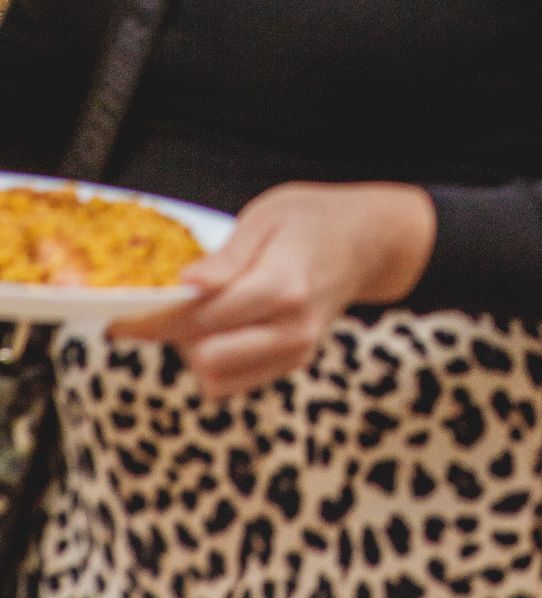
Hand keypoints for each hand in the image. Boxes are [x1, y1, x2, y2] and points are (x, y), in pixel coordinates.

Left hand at [111, 181, 436, 399]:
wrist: (368, 241)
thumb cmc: (313, 218)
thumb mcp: (269, 215)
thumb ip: (227, 257)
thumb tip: (186, 285)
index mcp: (283, 284)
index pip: (202, 318)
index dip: (153, 321)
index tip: (118, 319)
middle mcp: (292, 327)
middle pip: (205, 360)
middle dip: (174, 337)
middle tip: (165, 305)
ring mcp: (296, 350)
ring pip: (217, 381)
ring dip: (194, 354)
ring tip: (199, 313)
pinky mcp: (293, 362)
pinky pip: (236, 382)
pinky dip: (216, 362)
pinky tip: (220, 326)